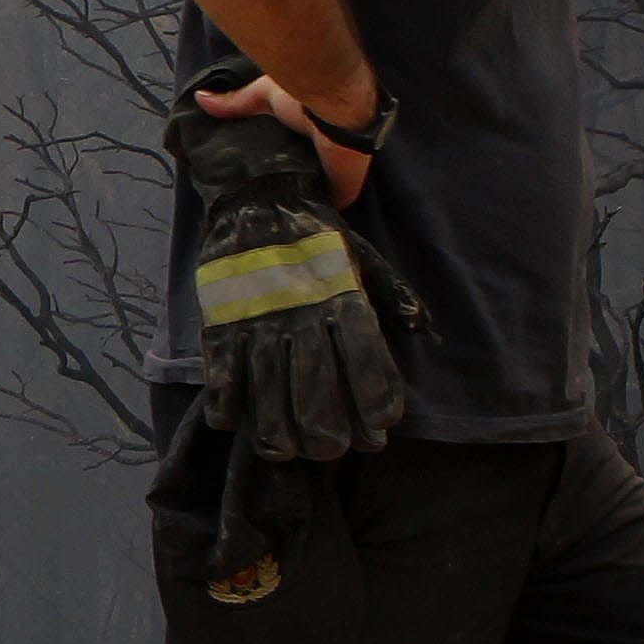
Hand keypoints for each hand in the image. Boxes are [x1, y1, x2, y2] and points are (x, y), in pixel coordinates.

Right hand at [172, 92, 412, 461]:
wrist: (256, 193)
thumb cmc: (317, 233)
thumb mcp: (363, 255)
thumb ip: (391, 293)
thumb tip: (422, 327)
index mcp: (341, 298)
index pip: (365, 364)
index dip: (374, 405)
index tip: (379, 429)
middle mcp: (301, 315)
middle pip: (315, 393)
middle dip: (327, 434)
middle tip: (331, 449)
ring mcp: (256, 320)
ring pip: (267, 395)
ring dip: (279, 434)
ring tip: (287, 450)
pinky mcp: (220, 320)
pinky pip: (221, 375)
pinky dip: (227, 406)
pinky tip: (236, 422)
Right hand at [190, 71, 374, 208]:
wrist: (337, 109)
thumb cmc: (304, 95)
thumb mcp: (263, 94)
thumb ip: (235, 101)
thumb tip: (199, 98)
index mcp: (304, 131)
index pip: (284, 152)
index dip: (266, 161)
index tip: (241, 173)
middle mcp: (319, 154)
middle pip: (295, 175)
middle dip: (277, 185)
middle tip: (246, 199)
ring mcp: (332, 175)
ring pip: (307, 193)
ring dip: (290, 201)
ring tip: (260, 216)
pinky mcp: (342, 192)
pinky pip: (323, 208)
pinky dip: (308, 214)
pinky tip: (284, 223)